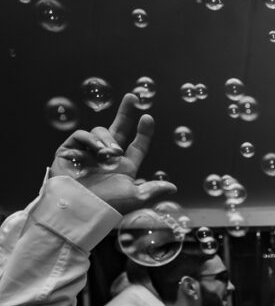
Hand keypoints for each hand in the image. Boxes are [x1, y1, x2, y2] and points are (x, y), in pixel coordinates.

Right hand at [51, 93, 174, 213]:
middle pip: (118, 129)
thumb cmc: (108, 206)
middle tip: (132, 97)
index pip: (137, 145)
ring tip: (110, 153)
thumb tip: (173, 187)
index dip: (143, 132)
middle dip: (126, 112)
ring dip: (108, 139)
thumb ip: (153, 189)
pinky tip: (96, 150)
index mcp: (125, 167)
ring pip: (102, 132)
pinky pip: (82, 135)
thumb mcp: (135, 197)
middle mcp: (107, 157)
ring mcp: (89, 153)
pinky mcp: (70, 151)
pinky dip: (90, 139)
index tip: (148, 117)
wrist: (81, 208)